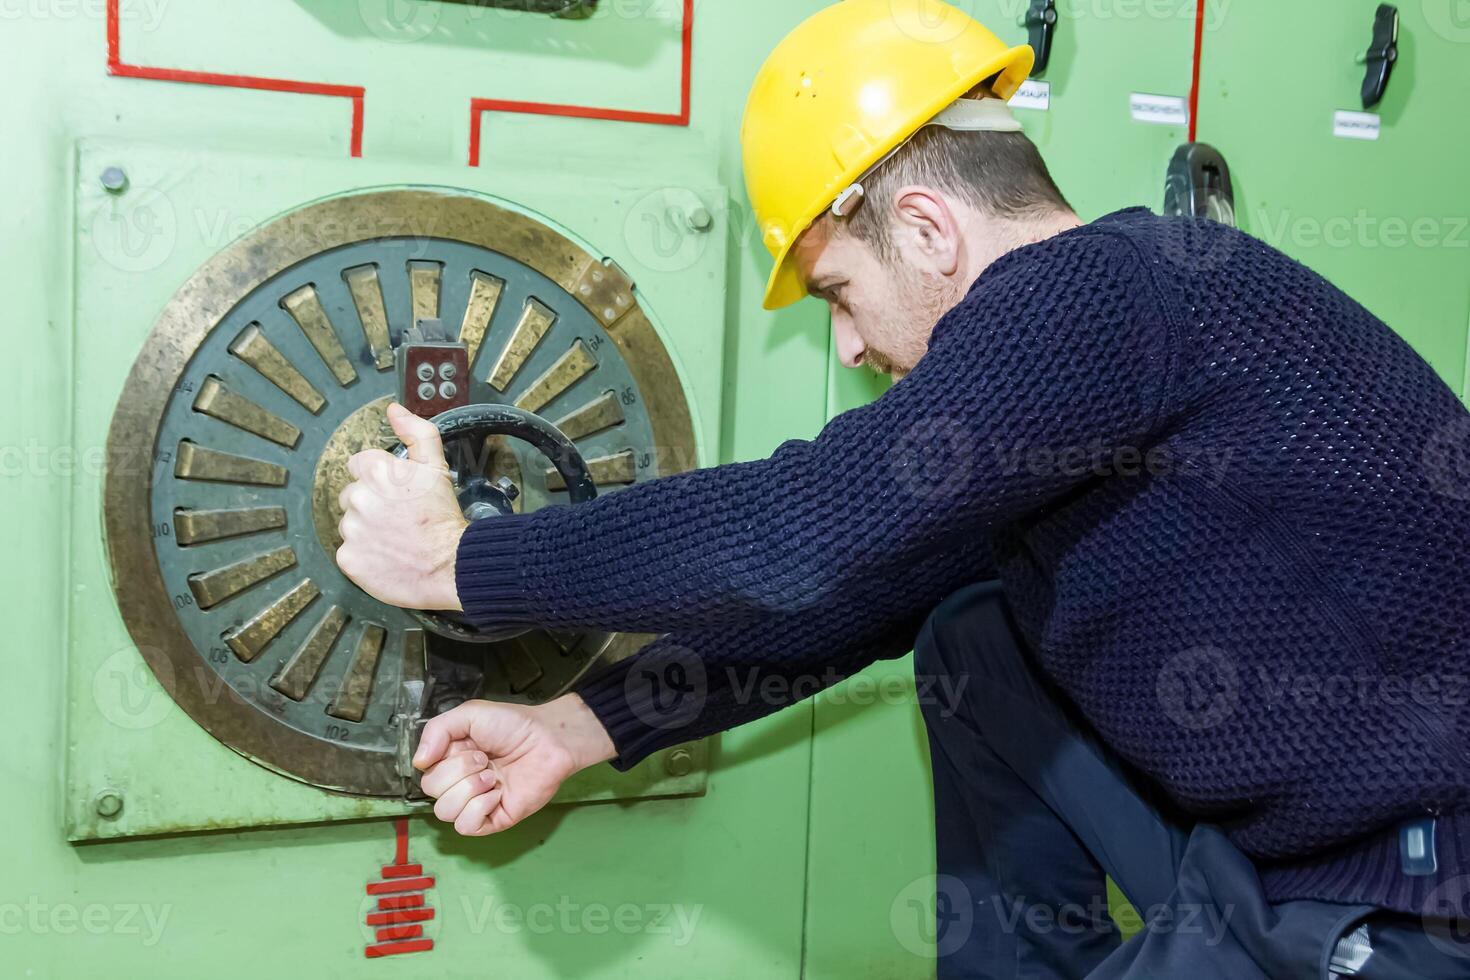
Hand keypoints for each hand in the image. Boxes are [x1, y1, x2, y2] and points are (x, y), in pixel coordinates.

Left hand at [335, 403, 467, 610]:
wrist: (451, 565)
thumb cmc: (444, 518)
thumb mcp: (436, 466)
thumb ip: (416, 433)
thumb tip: (395, 411)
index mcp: (375, 471)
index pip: (360, 465)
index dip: (381, 479)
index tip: (397, 494)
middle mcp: (358, 497)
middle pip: (353, 495)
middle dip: (372, 504)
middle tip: (399, 518)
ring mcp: (351, 529)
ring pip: (351, 523)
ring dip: (367, 529)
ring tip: (394, 538)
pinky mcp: (347, 558)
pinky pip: (349, 551)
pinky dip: (364, 555)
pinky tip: (387, 556)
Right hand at [415, 695, 617, 835]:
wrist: (549, 739)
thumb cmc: (513, 724)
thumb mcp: (469, 714)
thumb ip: (436, 730)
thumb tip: (418, 762)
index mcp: (450, 760)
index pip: (425, 771)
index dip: (443, 759)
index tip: (469, 745)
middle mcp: (459, 783)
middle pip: (432, 792)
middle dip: (459, 771)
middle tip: (486, 759)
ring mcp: (476, 803)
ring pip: (444, 812)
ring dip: (469, 790)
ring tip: (493, 776)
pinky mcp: (494, 819)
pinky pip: (466, 827)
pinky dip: (478, 808)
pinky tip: (497, 794)